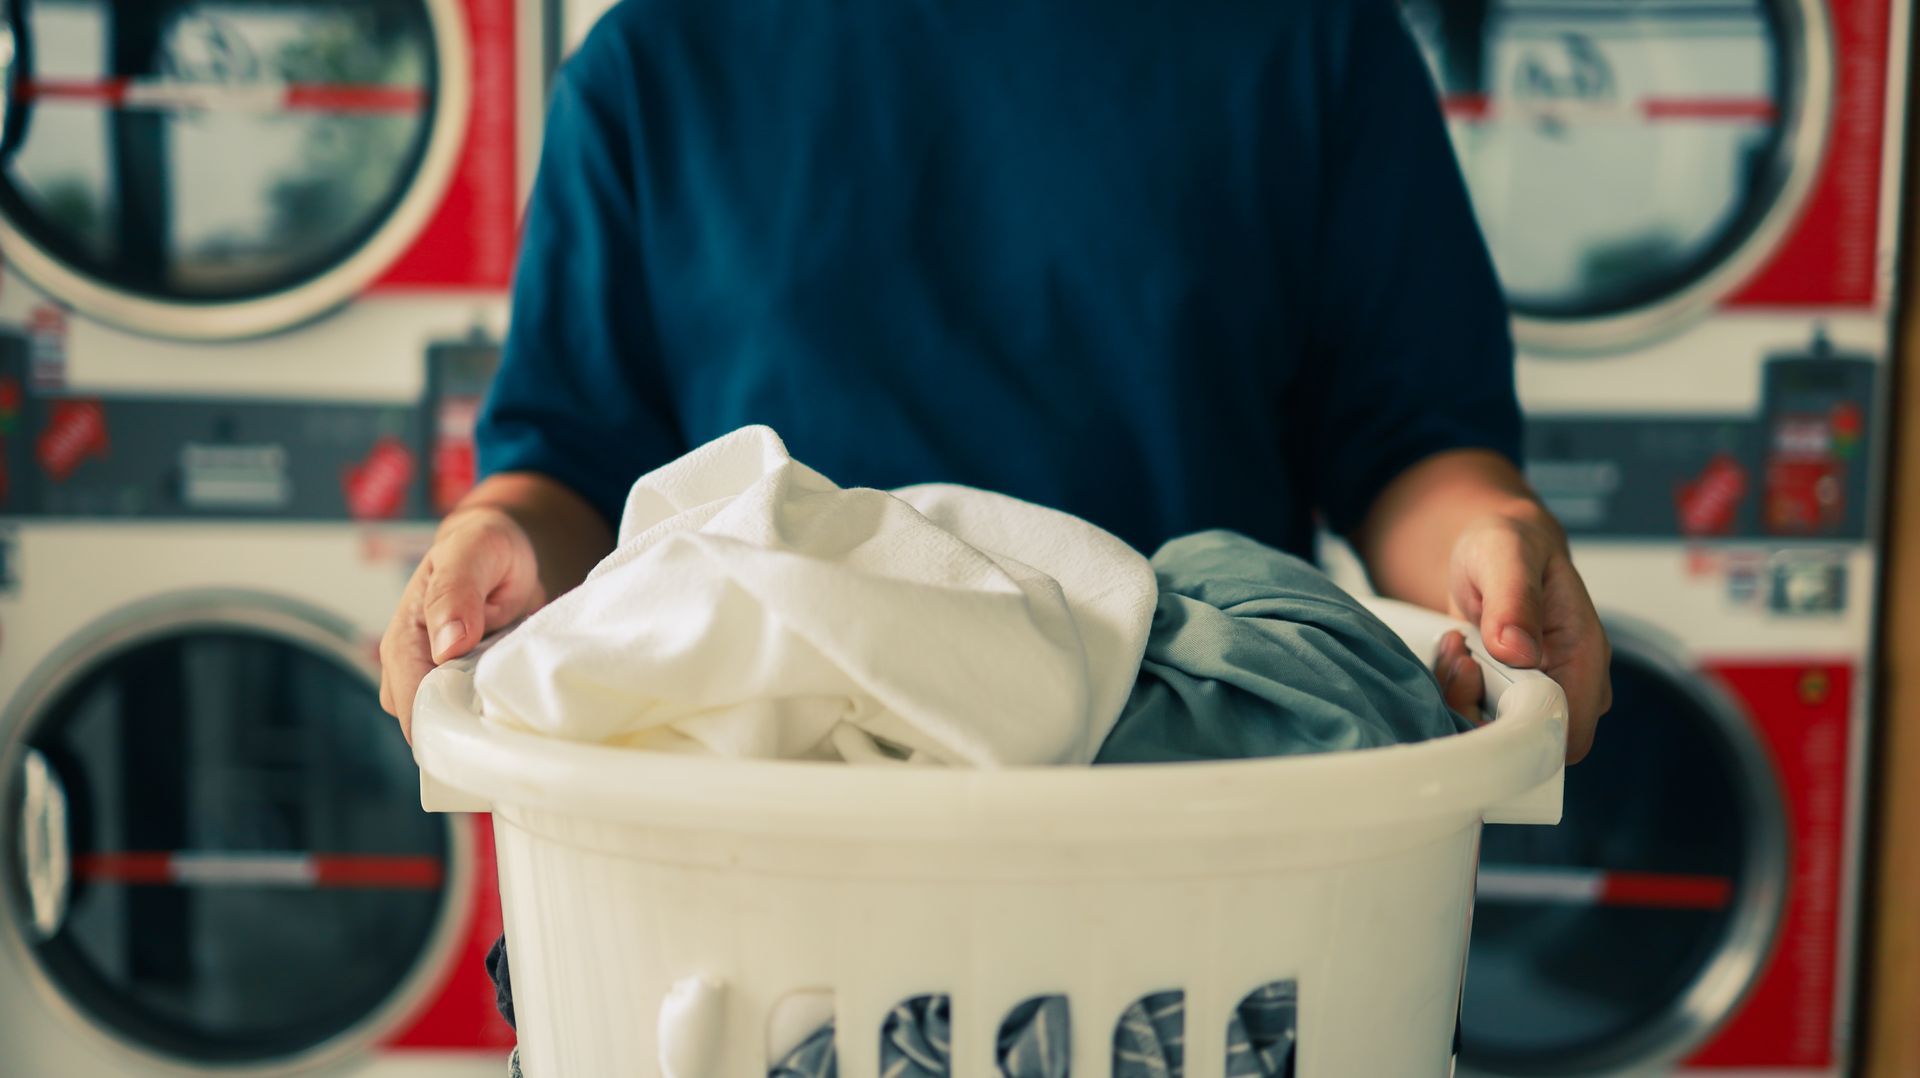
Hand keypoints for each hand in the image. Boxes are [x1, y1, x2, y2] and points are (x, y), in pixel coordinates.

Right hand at [379, 506, 545, 740]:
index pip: (411, 704)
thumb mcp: (472, 552)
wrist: (504, 550)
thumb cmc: (481, 548)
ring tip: (518, 705)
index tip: (485, 726)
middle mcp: (415, 671)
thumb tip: (446, 647)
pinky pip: (477, 717)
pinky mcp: (467, 689)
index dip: (444, 723)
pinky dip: (498, 715)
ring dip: (484, 723)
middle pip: (431, 725)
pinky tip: (519, 702)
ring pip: (455, 726)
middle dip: (466, 730)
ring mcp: (441, 683)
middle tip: (511, 716)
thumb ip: (456, 592)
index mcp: (404, 642)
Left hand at [1430, 507, 1608, 761]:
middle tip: (1459, 655)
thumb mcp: (1506, 553)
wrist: (1493, 551)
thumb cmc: (1509, 546)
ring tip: (1457, 645)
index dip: (1515, 726)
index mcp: (1584, 657)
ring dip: (1459, 697)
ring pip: (1494, 735)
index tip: (1473, 673)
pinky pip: (1475, 719)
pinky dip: (1454, 693)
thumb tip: (1519, 650)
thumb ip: (1515, 597)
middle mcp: (1568, 686)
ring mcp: (1538, 696)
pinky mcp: (1508, 698)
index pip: (1566, 735)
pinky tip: (1455, 653)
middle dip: (1475, 708)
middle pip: (1526, 743)